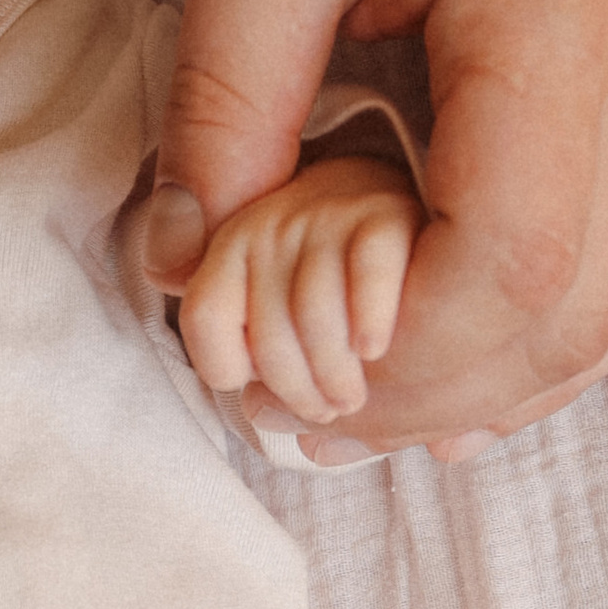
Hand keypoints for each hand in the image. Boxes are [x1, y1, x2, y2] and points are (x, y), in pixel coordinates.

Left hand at [133, 0, 607, 455]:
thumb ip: (230, 93)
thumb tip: (183, 259)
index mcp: (556, 27)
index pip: (507, 268)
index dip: (389, 355)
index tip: (267, 358)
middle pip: (566, 325)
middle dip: (416, 394)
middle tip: (278, 394)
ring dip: (477, 380)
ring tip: (340, 383)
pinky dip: (530, 331)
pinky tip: (429, 340)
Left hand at [175, 156, 424, 431]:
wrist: (403, 196)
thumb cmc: (332, 273)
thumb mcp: (279, 305)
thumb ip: (256, 349)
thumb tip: (254, 408)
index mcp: (232, 246)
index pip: (204, 317)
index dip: (226, 368)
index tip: (258, 392)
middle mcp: (269, 224)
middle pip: (267, 336)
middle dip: (297, 395)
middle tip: (325, 412)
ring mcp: (326, 215)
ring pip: (314, 317)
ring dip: (336, 377)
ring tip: (354, 399)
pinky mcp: (386, 212)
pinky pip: (368, 277)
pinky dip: (370, 322)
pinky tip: (375, 349)